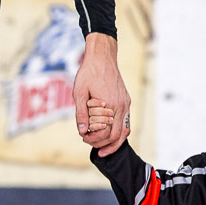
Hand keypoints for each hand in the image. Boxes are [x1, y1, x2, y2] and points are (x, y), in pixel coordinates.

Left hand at [72, 33, 130, 153]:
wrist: (102, 57)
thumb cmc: (89, 73)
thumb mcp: (79, 92)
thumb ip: (81, 113)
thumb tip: (82, 131)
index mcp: (110, 105)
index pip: (106, 132)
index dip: (94, 139)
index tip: (84, 138)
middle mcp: (121, 106)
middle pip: (117, 135)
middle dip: (104, 144)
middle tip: (92, 146)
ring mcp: (126, 104)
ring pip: (125, 130)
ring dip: (114, 141)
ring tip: (103, 147)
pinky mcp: (126, 101)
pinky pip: (125, 121)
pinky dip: (118, 131)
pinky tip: (109, 133)